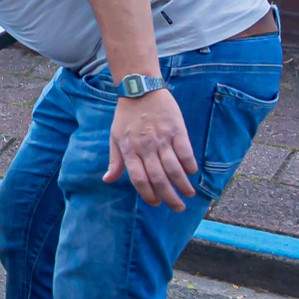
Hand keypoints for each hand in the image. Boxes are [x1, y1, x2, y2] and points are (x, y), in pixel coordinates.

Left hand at [105, 89, 197, 209]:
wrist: (141, 90)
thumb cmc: (126, 116)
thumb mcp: (114, 138)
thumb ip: (115, 161)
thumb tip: (108, 180)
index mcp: (129, 150)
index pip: (139, 180)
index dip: (148, 195)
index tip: (156, 203)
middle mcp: (145, 147)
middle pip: (159, 178)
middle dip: (169, 197)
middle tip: (178, 208)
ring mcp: (162, 139)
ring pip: (174, 168)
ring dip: (182, 185)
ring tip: (188, 194)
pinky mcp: (177, 130)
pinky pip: (185, 152)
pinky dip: (189, 165)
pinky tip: (191, 173)